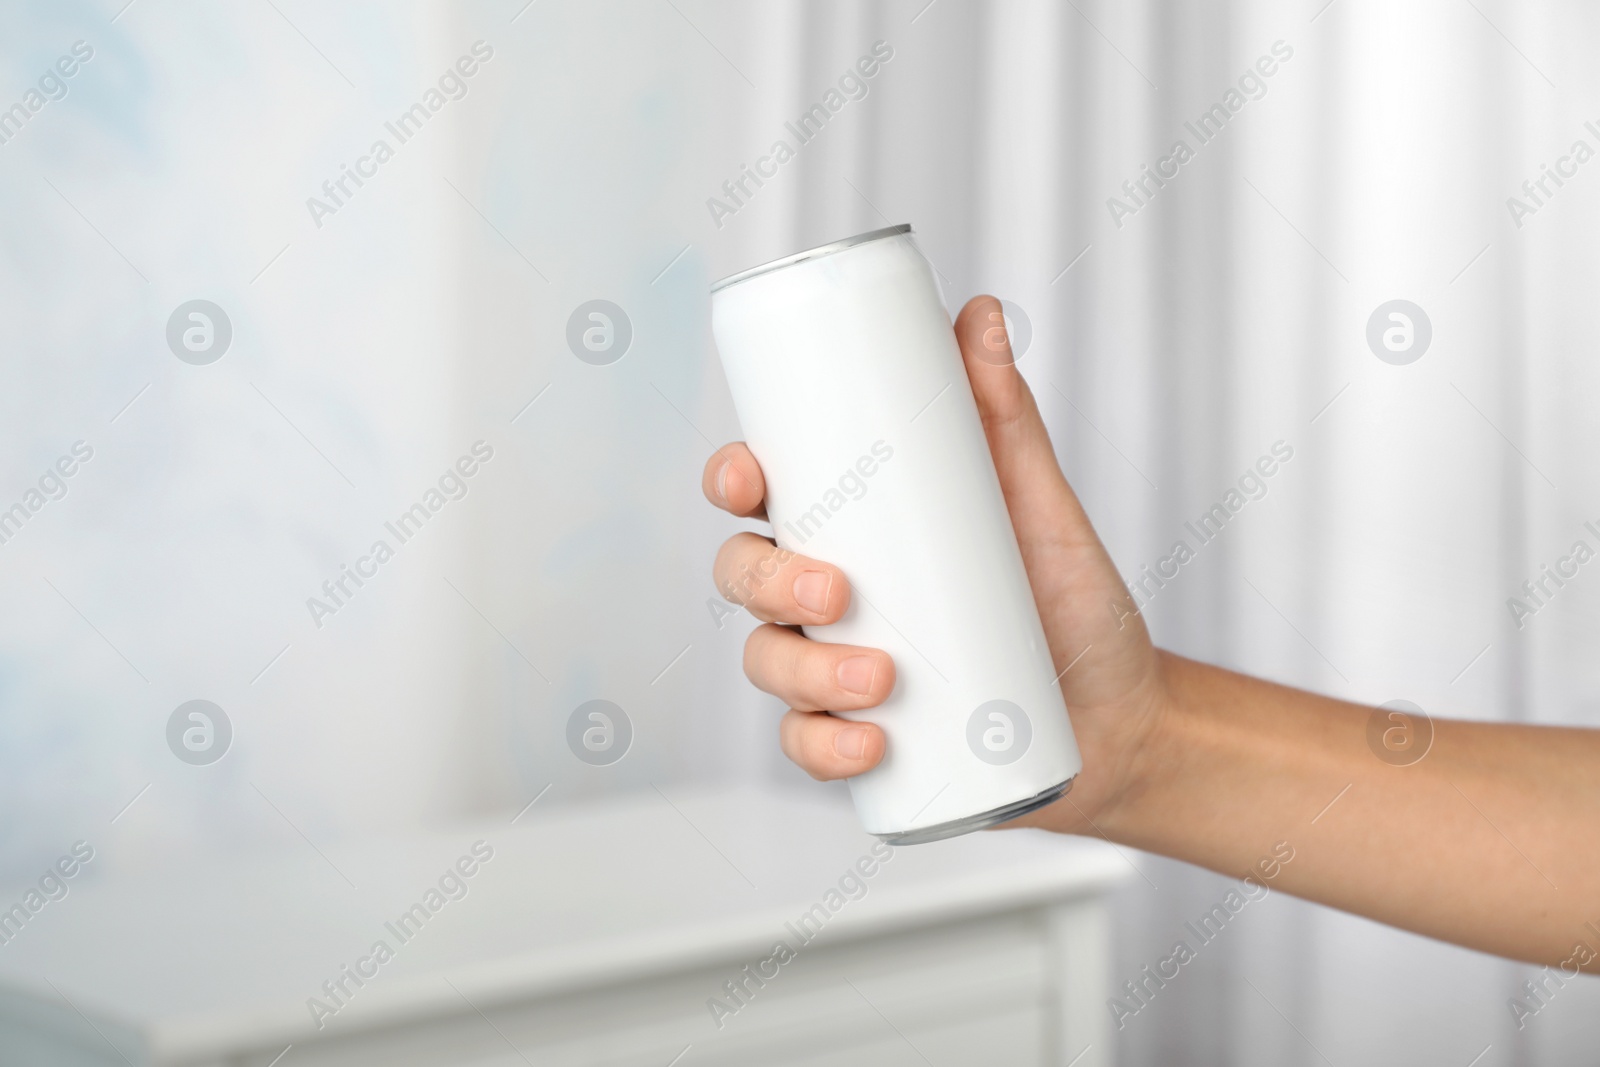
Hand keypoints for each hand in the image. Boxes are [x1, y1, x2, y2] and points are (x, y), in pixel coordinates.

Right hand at [703, 295, 1170, 833]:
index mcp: (855, 530)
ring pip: (766, 664)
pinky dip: (822, 749)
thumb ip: (1007, 418)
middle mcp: (831, 598)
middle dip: (767, 584)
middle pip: (745, 578)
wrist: (1124, 720)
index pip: (763, 496)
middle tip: (835, 593)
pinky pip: (804, 746)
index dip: (733, 481)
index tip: (749, 477)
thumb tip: (981, 315)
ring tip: (880, 680)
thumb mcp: (1041, 508)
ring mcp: (838, 671)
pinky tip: (867, 745)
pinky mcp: (859, 738)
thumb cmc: (1074, 607)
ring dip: (802, 673)